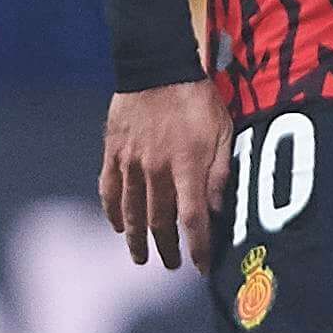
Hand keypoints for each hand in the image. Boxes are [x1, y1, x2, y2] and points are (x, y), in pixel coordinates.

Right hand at [102, 78, 231, 270]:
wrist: (156, 66)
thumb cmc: (196, 98)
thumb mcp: (222, 132)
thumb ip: (219, 172)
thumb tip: (218, 209)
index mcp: (187, 167)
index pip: (192, 219)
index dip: (197, 247)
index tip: (201, 266)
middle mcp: (156, 171)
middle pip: (160, 222)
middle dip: (167, 248)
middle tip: (172, 264)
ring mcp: (130, 163)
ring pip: (132, 212)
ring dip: (137, 239)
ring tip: (141, 257)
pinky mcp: (113, 153)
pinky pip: (110, 189)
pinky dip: (113, 211)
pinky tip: (117, 226)